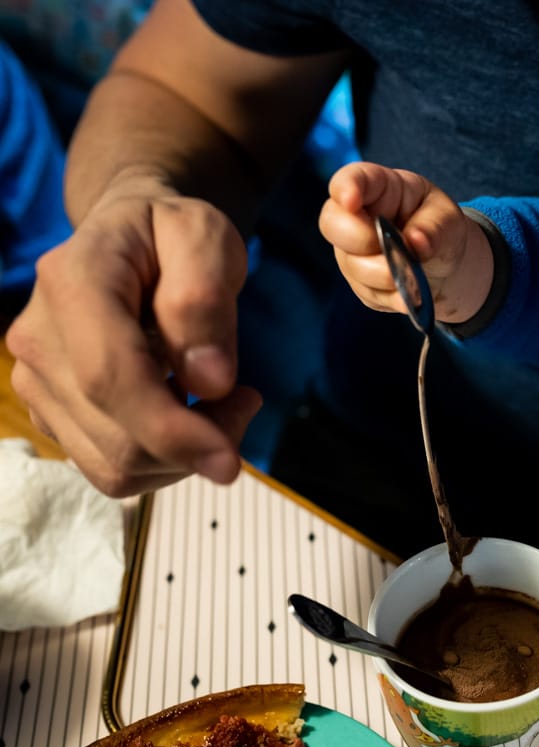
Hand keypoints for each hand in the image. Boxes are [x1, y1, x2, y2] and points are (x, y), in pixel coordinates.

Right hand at [5, 188, 260, 495]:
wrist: (131, 234)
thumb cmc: (173, 233)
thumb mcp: (206, 239)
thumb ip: (205, 300)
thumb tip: (208, 383)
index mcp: (73, 283)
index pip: (111, 379)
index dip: (171, 431)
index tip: (230, 459)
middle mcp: (38, 337)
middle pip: (116, 437)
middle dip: (195, 443)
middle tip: (246, 400)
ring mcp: (36, 381)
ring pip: (114, 465)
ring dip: (182, 456)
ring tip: (223, 402)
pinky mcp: (51, 411)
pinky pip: (111, 466)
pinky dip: (163, 459)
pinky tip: (191, 415)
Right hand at [320, 162, 492, 323]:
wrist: (442, 261)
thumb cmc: (440, 226)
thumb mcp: (448, 220)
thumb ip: (434, 228)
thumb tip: (416, 243)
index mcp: (379, 187)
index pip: (351, 179)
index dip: (346, 187)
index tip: (351, 199)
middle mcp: (355, 217)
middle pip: (333, 224)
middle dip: (362, 239)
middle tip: (399, 250)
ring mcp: (352, 251)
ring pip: (351, 265)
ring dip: (385, 275)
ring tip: (416, 277)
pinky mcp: (359, 282)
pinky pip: (368, 293)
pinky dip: (393, 297)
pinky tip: (412, 295)